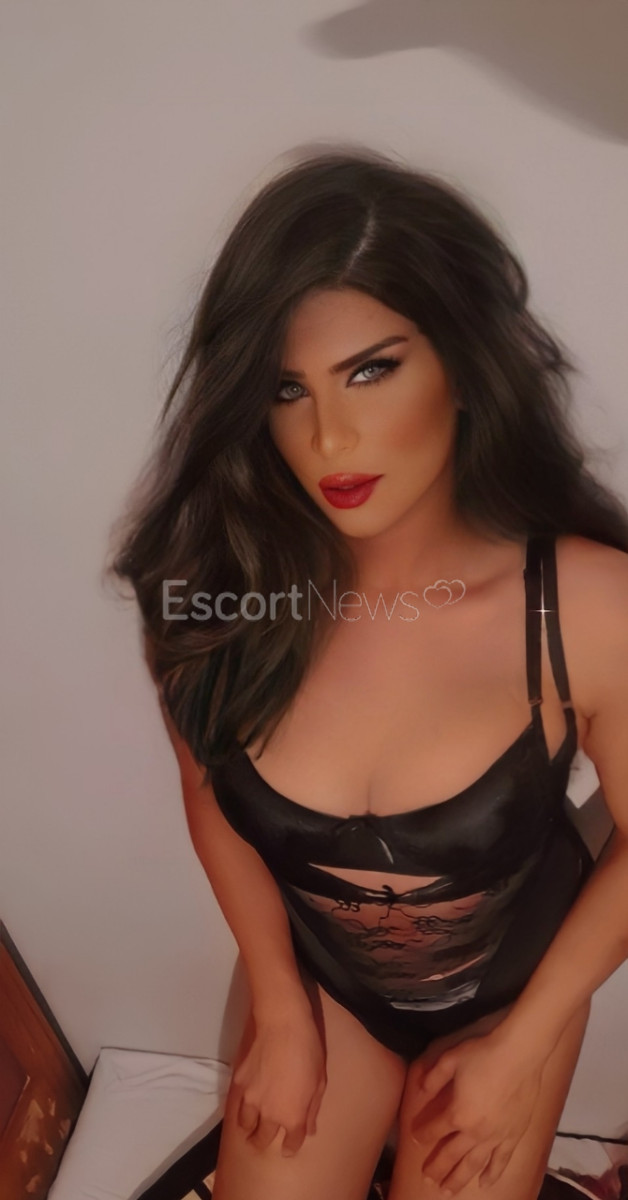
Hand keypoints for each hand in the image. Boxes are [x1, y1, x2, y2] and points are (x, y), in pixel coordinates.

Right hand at [231, 1011, 326, 1156]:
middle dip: (263, 1142)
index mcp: (292, 1116)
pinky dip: (239, 1108)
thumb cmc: (308, 1051)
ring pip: (244, 1125)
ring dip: (249, 1127)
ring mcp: (250, 1099)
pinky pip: (236, 1104)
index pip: (291, 1143)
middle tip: (263, 1139)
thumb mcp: (320, 1082)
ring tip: (251, 1123)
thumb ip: (312, 1110)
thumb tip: (309, 1129)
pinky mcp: (238, 1083)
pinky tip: (244, 1103)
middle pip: (262, 1139)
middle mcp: (269, 1114)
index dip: (291, 1147)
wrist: (282, 1025)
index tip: (289, 1148)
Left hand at [409, 1027, 545, 1192]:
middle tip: (427, 1178)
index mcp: (457, 1113)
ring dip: (458, 1179)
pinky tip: (484, 1184)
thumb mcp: (450, 1059)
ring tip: (447, 1191)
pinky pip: (501, 1161)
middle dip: (436, 1167)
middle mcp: (474, 1132)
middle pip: (451, 1155)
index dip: (422, 1134)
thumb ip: (433, 1077)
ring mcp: (495, 1137)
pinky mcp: (513, 1137)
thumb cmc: (484, 1054)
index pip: (434, 1130)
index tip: (415, 1138)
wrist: (520, 1055)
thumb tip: (420, 1089)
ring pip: (473, 1165)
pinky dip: (492, 1174)